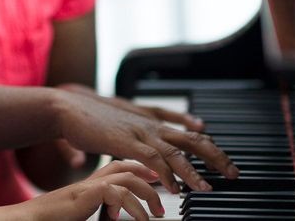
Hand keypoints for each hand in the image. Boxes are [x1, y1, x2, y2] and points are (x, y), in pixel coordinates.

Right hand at [15, 161, 164, 220]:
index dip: (138, 171)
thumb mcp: (81, 216)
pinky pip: (116, 192)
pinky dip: (131, 206)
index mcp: (87, 188)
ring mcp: (86, 188)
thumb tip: (116, 219)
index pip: (116, 169)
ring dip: (146, 193)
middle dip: (148, 175)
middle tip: (164, 192)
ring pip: (125, 177)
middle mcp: (88, 184)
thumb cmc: (49, 220)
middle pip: (123, 167)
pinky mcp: (84, 196)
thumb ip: (100, 215)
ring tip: (154, 214)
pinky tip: (136, 219)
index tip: (154, 180)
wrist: (27, 220)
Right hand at [53, 84, 238, 193]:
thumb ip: (111, 135)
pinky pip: (155, 159)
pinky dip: (168, 174)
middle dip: (215, 155)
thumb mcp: (103, 123)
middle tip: (232, 171)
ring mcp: (140, 131)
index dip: (198, 132)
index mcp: (143, 117)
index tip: (212, 139)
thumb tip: (102, 153)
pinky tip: (177, 188)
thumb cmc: (78, 117)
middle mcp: (147, 123)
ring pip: (178, 151)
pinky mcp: (127, 142)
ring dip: (196, 171)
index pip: (179, 124)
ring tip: (208, 188)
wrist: (63, 106)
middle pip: (191, 137)